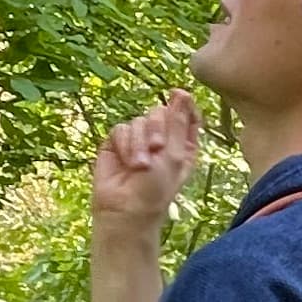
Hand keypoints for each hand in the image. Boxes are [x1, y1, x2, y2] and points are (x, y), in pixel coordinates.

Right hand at [92, 95, 200, 228]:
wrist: (125, 209)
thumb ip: (177, 123)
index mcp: (181, 144)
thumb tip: (183, 92)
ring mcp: (137, 140)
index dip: (183, 104)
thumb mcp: (174, 155)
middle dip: (157, 127)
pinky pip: (120, 129)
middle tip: (157, 148)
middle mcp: (160, 139)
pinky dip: (125, 145)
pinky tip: (126, 162)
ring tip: (140, 165)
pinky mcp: (116, 143)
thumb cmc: (156, 189)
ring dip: (139, 142)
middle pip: (159, 112)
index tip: (179, 96)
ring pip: (138, 121)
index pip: (185, 114)